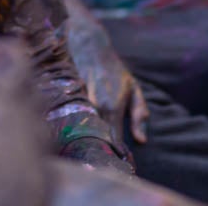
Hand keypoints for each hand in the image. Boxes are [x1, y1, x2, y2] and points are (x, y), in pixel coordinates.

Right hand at [65, 21, 148, 146]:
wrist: (88, 44)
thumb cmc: (113, 69)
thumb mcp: (133, 88)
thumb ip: (140, 114)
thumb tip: (141, 141)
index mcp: (112, 108)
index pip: (114, 141)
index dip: (118, 155)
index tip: (122, 163)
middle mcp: (94, 107)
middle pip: (95, 139)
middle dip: (101, 151)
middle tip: (107, 158)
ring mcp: (78, 103)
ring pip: (81, 130)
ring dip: (86, 140)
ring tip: (91, 148)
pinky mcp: (65, 99)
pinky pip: (69, 119)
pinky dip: (73, 127)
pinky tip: (75, 132)